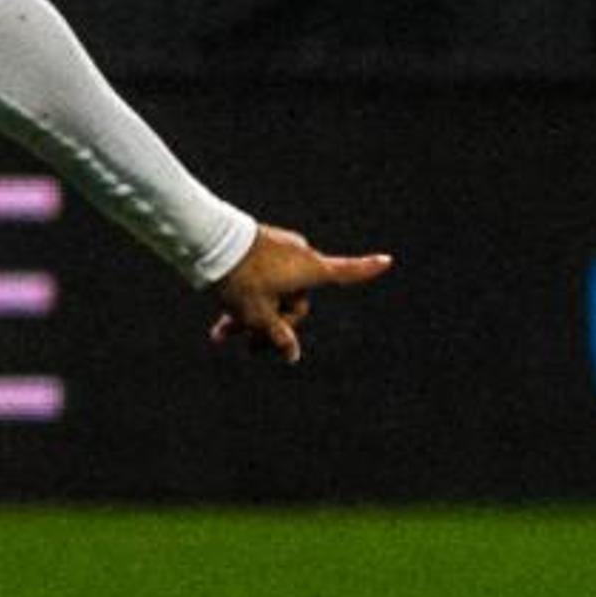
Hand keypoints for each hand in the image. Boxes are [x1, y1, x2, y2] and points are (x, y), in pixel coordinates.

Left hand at [204, 224, 390, 364]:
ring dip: (251, 315)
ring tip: (221, 334)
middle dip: (271, 323)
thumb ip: (277, 335)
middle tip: (246, 345)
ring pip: (272, 291)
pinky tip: (221, 318)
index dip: (366, 269)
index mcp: (311, 269)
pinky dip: (246, 296)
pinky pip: (260, 277)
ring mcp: (279, 248)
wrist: (208, 240)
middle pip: (294, 299)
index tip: (387, 260)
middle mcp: (301, 255)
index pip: (346, 272)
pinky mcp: (259, 245)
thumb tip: (293, 356)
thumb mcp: (258, 314)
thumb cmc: (240, 278)